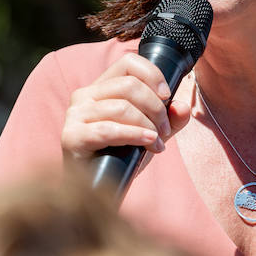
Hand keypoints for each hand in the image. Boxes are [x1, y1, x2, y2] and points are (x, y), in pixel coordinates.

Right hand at [59, 53, 192, 160]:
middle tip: (165, 130)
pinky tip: (148, 143)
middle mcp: (85, 95)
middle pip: (129, 85)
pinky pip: (108, 129)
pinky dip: (134, 134)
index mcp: (101, 88)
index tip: (167, 95)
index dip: (152, 75)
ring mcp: (76, 115)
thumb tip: (182, 106)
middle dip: (155, 108)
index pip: (128, 63)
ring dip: (148, 125)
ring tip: (157, 143)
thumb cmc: (119, 159)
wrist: (93, 192)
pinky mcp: (72, 136)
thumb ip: (168, 121)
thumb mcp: (149, 136)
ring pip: (121, 107)